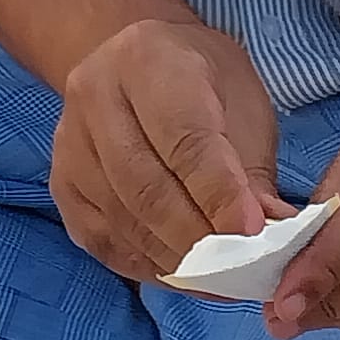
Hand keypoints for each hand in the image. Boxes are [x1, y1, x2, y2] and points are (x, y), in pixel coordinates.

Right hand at [51, 19, 288, 281]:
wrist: (139, 70)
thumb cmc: (204, 88)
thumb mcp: (244, 109)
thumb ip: (254, 176)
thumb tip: (275, 244)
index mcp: (148, 59)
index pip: (184, 140)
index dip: (220, 195)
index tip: (254, 235)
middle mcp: (95, 95)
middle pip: (148, 190)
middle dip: (201, 241)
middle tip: (243, 271)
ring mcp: (70, 144)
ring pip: (126, 223)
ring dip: (180, 264)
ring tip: (224, 281)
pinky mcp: (64, 188)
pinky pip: (109, 244)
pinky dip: (153, 269)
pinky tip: (189, 277)